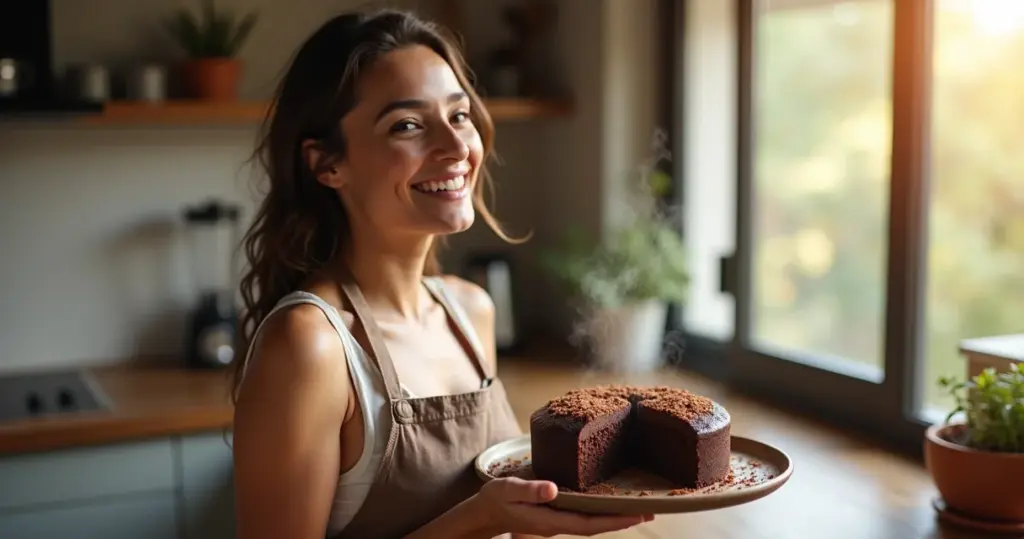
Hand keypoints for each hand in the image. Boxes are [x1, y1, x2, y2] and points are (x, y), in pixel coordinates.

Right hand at [471, 477, 653, 537]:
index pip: (589, 523)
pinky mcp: (558, 515)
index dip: (614, 519)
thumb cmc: (496, 499)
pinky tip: (611, 502)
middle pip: (597, 525)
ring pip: (593, 522)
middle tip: (652, 510)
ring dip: (616, 516)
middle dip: (624, 520)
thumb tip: (554, 489)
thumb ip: (530, 490)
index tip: (637, 514)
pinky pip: (585, 516)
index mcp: (551, 519)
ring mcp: (559, 521)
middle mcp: (559, 524)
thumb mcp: (508, 489)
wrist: (485, 512)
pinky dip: (602, 511)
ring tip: (640, 507)